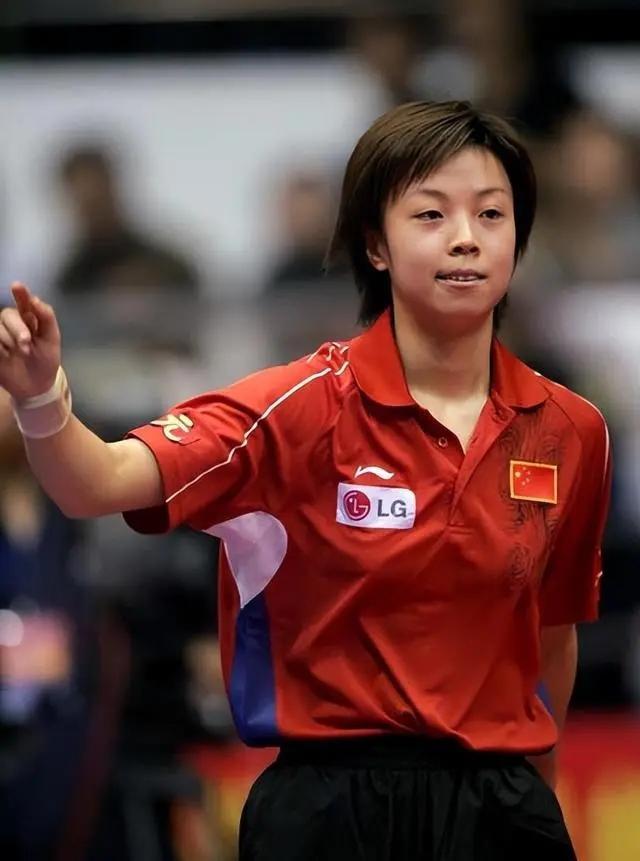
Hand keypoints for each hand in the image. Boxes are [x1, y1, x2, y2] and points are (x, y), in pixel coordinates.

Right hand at [0, 283, 61, 401]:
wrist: (36, 386)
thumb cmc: (45, 360)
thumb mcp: (51, 339)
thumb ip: (46, 317)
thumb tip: (35, 299)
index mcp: (29, 318)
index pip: (24, 301)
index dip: (20, 293)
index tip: (17, 286)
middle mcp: (12, 323)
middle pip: (8, 315)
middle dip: (17, 328)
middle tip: (26, 343)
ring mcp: (1, 335)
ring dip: (8, 340)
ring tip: (19, 353)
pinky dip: (0, 347)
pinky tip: (6, 355)